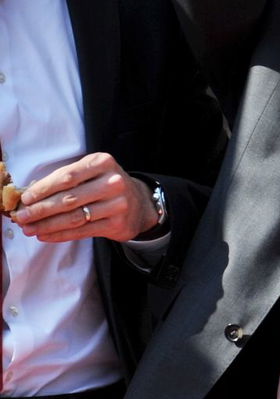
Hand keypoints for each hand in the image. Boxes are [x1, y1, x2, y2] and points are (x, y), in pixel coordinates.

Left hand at [10, 152, 160, 242]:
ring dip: (47, 225)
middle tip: (21, 217)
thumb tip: (30, 196)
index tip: (25, 199)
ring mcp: (117, 204)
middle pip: (69, 198)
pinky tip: (45, 235)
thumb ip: (65, 179)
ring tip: (29, 229)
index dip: (43, 189)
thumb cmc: (104, 185)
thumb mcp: (91, 172)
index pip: (67, 177)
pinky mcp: (117, 223)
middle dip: (40, 209)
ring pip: (74, 217)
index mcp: (103, 163)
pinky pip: (82, 231)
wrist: (138, 202)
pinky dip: (60, 234)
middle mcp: (113, 182)